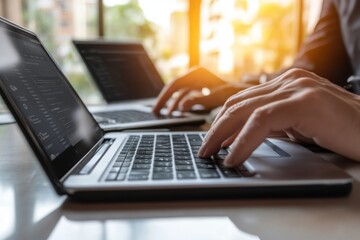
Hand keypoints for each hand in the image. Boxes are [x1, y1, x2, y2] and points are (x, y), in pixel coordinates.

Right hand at [152, 67, 252, 113]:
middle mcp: (198, 76)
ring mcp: (201, 83)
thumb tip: (182, 105)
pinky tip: (180, 112)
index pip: (175, 84)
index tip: (158, 109)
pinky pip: (188, 96)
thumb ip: (201, 100)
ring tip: (168, 114)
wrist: (256, 93)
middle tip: (156, 112)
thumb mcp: (220, 96)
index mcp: (199, 74)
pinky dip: (183, 104)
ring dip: (174, 103)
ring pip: (181, 93)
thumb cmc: (241, 92)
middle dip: (166, 100)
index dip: (165, 98)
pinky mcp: (205, 90)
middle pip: (175, 87)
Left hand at [198, 68, 359, 165]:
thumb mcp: (299, 126)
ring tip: (211, 153)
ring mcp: (298, 87)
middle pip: (239, 103)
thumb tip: (239, 138)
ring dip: (223, 134)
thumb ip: (273, 125)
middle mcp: (291, 80)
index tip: (211, 140)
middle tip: (204, 148)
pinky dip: (243, 140)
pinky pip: (262, 120)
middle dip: (217, 128)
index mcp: (288, 83)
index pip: (244, 100)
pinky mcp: (305, 100)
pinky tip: (233, 156)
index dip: (223, 121)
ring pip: (245, 109)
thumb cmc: (343, 133)